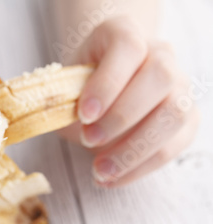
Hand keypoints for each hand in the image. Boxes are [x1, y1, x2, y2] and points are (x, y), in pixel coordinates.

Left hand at [59, 17, 199, 186]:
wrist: (104, 89)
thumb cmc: (81, 86)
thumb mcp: (64, 87)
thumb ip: (61, 100)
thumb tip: (50, 120)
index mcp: (125, 34)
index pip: (128, 48)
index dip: (107, 83)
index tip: (84, 114)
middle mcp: (160, 54)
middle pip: (160, 77)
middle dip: (121, 116)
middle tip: (88, 140)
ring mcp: (179, 86)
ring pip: (174, 115)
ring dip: (134, 149)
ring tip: (100, 171)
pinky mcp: (186, 119)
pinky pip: (173, 146)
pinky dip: (140, 167)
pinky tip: (112, 178)